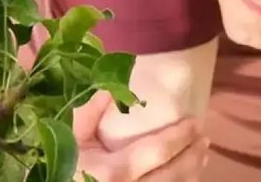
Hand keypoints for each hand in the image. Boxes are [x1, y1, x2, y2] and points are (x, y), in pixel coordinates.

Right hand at [72, 92, 209, 180]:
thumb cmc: (56, 164)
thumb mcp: (68, 136)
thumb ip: (88, 112)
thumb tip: (112, 87)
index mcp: (112, 171)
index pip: (157, 151)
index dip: (180, 137)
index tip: (195, 123)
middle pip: (173, 176)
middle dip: (193, 157)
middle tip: (204, 139)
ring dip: (191, 174)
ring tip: (200, 157)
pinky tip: (183, 177)